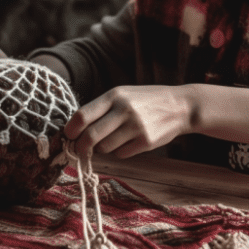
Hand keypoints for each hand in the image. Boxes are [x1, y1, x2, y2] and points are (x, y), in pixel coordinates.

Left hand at [64, 86, 192, 158]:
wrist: (180, 106)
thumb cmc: (145, 101)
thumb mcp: (123, 95)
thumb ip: (101, 109)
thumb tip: (75, 129)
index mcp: (114, 95)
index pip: (82, 116)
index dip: (71, 130)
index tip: (68, 136)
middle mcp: (124, 110)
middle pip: (90, 136)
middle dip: (81, 146)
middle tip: (80, 149)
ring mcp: (135, 126)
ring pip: (104, 148)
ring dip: (102, 148)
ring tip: (112, 139)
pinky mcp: (145, 142)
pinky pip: (121, 154)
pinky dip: (119, 151)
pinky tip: (128, 142)